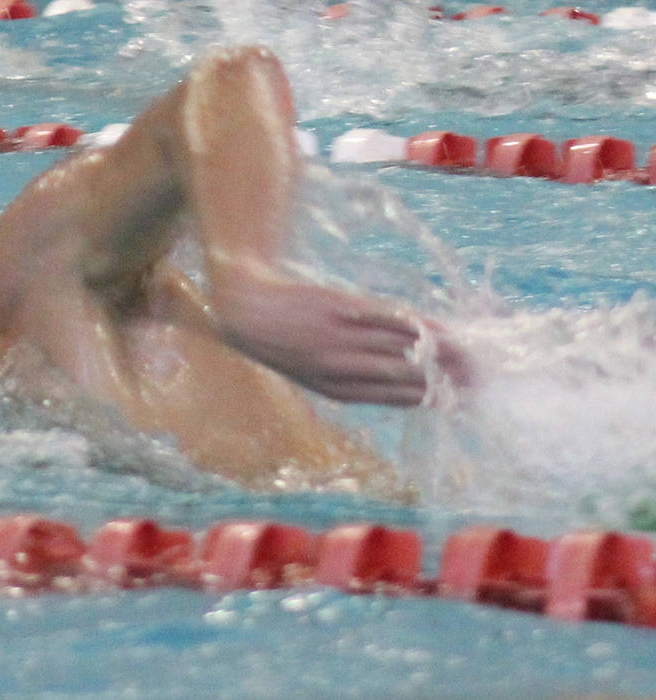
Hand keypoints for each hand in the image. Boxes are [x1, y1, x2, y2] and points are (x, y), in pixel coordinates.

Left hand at [210, 264, 467, 405]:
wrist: (246, 311)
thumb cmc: (283, 343)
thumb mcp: (313, 372)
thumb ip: (354, 378)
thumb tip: (397, 383)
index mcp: (338, 390)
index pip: (396, 398)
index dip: (432, 399)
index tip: (461, 400)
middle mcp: (344, 368)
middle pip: (407, 374)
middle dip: (446, 379)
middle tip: (479, 381)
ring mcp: (345, 337)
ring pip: (404, 347)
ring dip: (443, 353)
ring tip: (472, 356)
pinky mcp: (343, 309)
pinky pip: (390, 320)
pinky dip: (419, 326)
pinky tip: (443, 330)